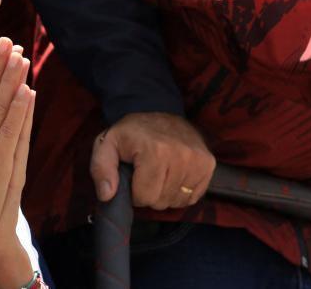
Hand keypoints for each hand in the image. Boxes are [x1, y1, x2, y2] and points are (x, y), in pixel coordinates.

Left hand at [90, 111, 215, 209]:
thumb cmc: (131, 133)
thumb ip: (101, 169)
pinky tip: (173, 175)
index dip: (134, 192)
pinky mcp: (209, 164)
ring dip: (165, 193)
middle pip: (161, 201)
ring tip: (160, 172)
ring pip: (177, 201)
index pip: (145, 197)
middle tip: (146, 173)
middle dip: (149, 193)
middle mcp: (182, 155)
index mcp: (155, 151)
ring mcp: (199, 160)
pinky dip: (180, 192)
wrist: (158, 110)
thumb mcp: (107, 144)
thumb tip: (107, 195)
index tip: (133, 176)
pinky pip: (192, 197)